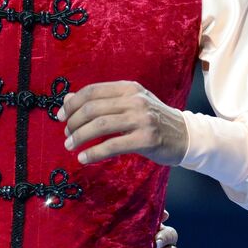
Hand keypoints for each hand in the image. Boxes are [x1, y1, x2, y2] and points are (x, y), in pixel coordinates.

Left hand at [58, 81, 188, 165]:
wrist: (186, 136)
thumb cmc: (153, 120)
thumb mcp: (129, 104)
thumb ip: (101, 101)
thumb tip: (68, 100)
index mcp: (129, 88)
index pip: (92, 91)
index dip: (72, 104)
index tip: (60, 117)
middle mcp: (135, 100)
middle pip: (92, 108)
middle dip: (73, 123)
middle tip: (66, 135)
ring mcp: (142, 119)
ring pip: (100, 125)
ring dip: (79, 137)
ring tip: (70, 146)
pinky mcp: (146, 139)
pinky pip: (112, 145)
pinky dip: (94, 153)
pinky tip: (84, 158)